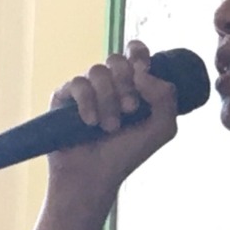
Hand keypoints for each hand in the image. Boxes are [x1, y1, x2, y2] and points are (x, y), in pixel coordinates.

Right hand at [45, 41, 180, 199]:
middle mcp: (108, 84)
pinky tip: (90, 122)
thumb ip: (166, 96)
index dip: (139, 54)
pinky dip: (88, 103)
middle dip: (127, 83)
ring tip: (110, 126)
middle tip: (131, 110)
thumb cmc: (127, 153)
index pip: (134, 52)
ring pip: (97, 71)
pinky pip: (77, 84)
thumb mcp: (162, 128)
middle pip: (117, 59)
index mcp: (131, 85)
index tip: (143, 71)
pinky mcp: (63, 97)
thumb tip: (142, 72)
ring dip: (109, 99)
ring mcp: (85, 89)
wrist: (95, 176)